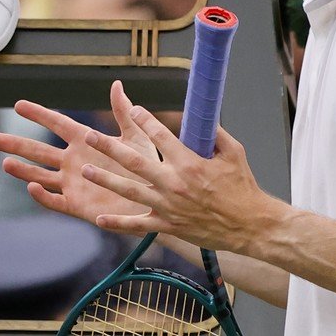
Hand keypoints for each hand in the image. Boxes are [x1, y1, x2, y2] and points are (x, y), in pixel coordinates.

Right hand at [0, 81, 154, 226]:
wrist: (155, 200)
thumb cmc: (147, 167)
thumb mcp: (136, 137)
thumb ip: (124, 112)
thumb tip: (117, 84)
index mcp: (86, 141)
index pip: (57, 123)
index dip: (38, 114)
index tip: (18, 104)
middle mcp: (74, 161)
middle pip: (39, 151)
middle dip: (16, 145)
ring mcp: (73, 183)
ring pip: (41, 175)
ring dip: (23, 170)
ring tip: (5, 163)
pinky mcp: (77, 204)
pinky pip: (55, 200)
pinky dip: (42, 195)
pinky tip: (31, 187)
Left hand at [80, 107, 271, 252]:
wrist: (249, 225)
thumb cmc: (243, 187)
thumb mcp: (234, 152)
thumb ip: (215, 132)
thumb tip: (202, 114)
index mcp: (189, 163)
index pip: (160, 135)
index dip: (145, 120)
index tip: (134, 110)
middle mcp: (173, 183)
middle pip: (134, 161)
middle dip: (109, 147)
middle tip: (90, 136)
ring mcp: (168, 206)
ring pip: (129, 191)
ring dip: (105, 179)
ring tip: (86, 170)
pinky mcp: (169, 225)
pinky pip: (138, 225)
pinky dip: (118, 223)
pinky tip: (100, 220)